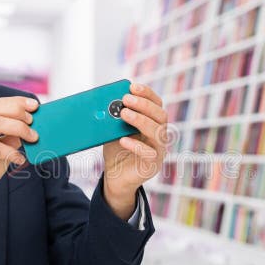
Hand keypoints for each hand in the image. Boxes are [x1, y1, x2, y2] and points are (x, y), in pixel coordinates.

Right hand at [0, 96, 38, 229]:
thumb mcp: (1, 151)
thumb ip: (11, 138)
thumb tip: (30, 128)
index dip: (15, 101)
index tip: (34, 104)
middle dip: (16, 109)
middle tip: (33, 119)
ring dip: (18, 127)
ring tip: (32, 137)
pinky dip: (12, 152)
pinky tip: (20, 159)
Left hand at [102, 82, 166, 219]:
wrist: (115, 178)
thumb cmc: (116, 151)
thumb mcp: (113, 131)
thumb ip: (113, 119)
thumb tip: (104, 102)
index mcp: (152, 124)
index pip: (156, 105)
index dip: (147, 94)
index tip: (133, 86)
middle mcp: (159, 135)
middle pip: (160, 116)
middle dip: (144, 105)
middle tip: (126, 99)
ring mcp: (159, 151)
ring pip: (157, 132)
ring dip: (141, 120)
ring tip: (124, 114)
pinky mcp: (153, 165)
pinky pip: (149, 153)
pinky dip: (136, 145)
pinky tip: (123, 139)